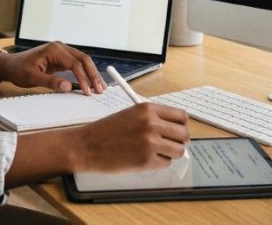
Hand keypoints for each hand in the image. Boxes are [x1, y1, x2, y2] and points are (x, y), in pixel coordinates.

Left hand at [0, 41, 106, 94]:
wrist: (10, 65)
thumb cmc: (19, 69)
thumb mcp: (32, 77)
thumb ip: (50, 81)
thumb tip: (68, 87)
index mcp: (54, 49)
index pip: (74, 64)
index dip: (83, 78)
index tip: (87, 92)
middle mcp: (60, 47)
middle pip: (83, 59)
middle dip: (93, 75)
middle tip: (100, 90)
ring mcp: (61, 52)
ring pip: (82, 61)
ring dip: (91, 74)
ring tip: (100, 87)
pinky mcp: (61, 58)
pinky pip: (77, 65)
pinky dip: (85, 73)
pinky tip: (91, 83)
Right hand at [74, 103, 189, 172]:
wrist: (87, 146)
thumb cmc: (106, 131)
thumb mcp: (131, 114)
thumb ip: (153, 118)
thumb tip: (176, 129)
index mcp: (148, 109)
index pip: (181, 116)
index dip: (182, 125)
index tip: (178, 130)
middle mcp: (151, 124)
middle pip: (184, 134)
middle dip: (180, 141)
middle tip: (171, 144)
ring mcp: (150, 143)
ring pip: (178, 150)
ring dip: (170, 153)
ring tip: (155, 152)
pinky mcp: (146, 161)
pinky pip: (165, 163)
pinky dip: (158, 163)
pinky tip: (143, 158)